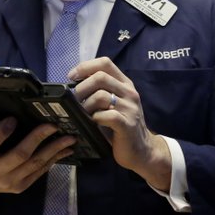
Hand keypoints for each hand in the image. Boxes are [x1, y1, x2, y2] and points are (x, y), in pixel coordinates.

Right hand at [0, 116, 76, 206]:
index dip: (0, 134)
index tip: (13, 119)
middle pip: (20, 155)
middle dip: (38, 139)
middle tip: (53, 125)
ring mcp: (11, 181)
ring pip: (35, 164)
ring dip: (54, 150)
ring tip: (69, 138)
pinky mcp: (22, 186)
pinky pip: (40, 172)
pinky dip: (53, 160)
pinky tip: (64, 150)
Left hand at [70, 57, 170, 191]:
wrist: (142, 151)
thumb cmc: (122, 126)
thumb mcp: (113, 103)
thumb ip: (100, 91)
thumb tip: (74, 84)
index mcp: (125, 84)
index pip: (105, 63)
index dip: (85, 67)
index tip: (71, 76)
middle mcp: (129, 93)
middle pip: (100, 77)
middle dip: (81, 87)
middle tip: (75, 100)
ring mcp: (130, 108)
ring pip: (101, 96)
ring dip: (86, 105)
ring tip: (84, 113)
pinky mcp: (128, 125)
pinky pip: (106, 115)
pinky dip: (95, 118)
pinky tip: (94, 123)